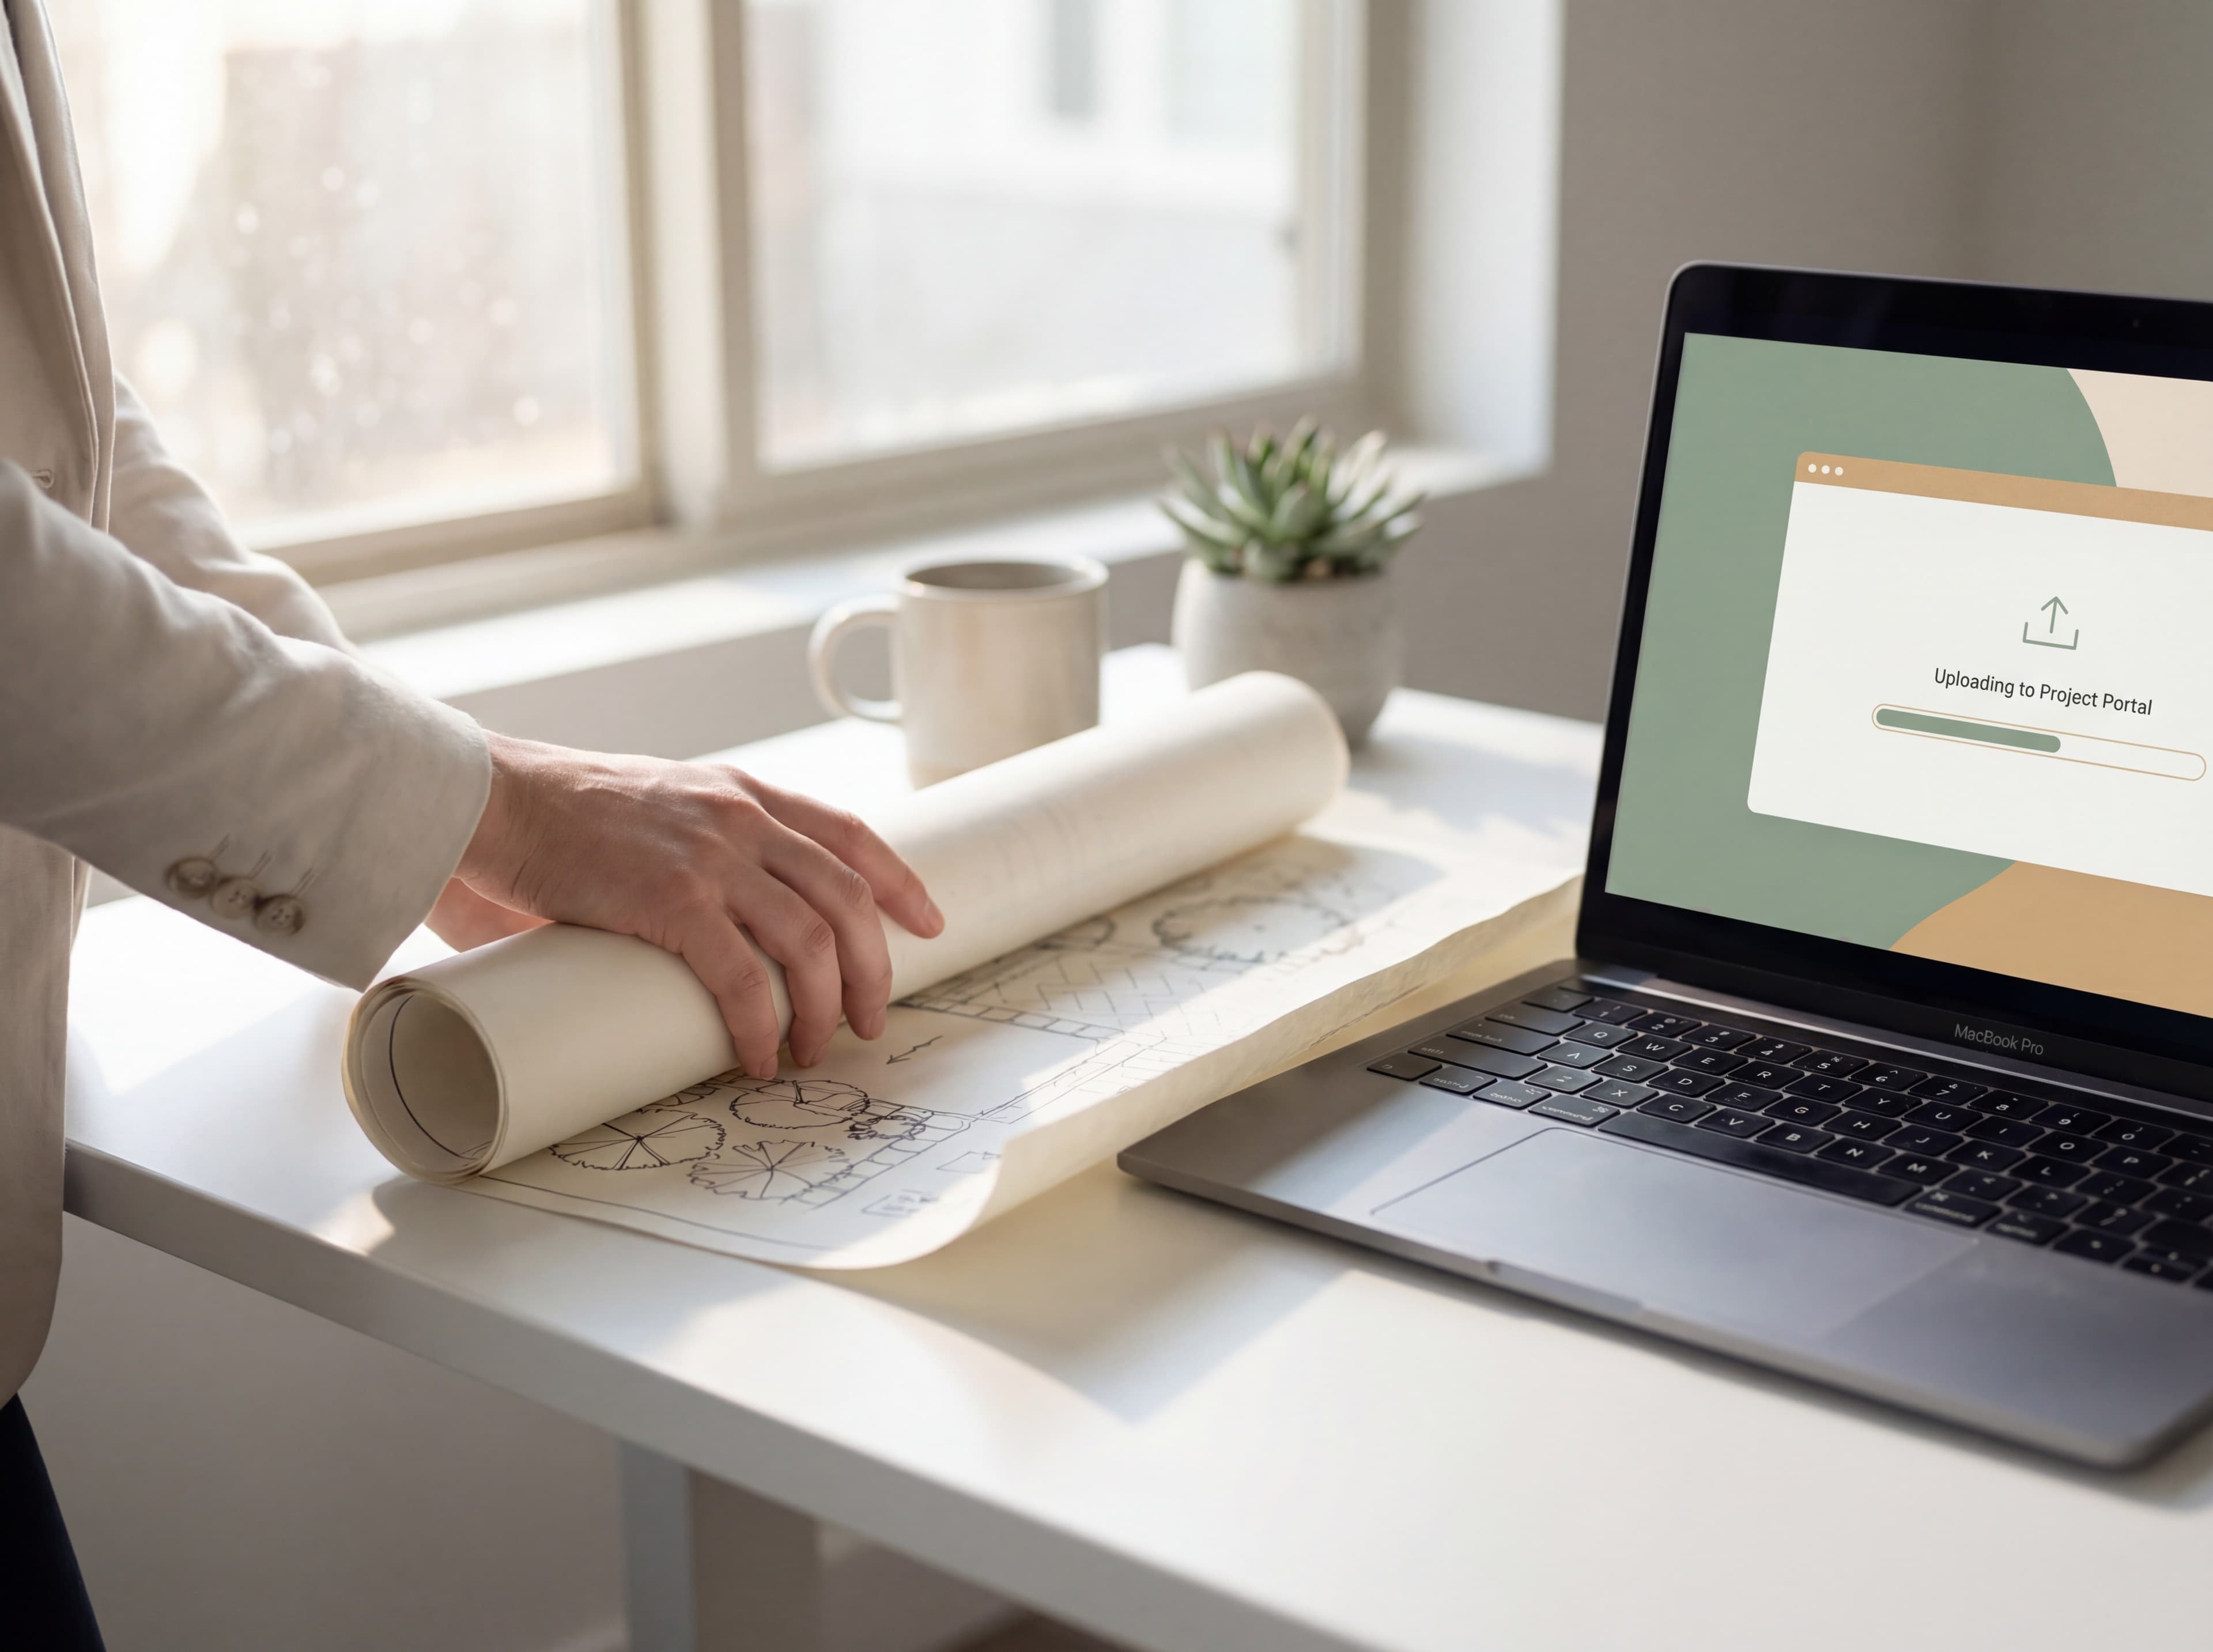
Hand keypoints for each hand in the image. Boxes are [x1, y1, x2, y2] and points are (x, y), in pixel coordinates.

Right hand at [449, 733, 942, 1076]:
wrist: (494, 799)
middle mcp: (742, 818)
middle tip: (870, 1018)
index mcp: (743, 793)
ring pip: (813, 943)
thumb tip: (711, 922)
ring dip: (825, 1008)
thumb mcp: (657, 806)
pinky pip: (744, 980)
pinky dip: (761, 1028)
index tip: (928, 922)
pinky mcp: (672, 901)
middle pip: (849, 898)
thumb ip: (697, 852)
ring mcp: (712, 859)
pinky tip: (759, 1057)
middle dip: (874, 969)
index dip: (899, 881)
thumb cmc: (562, 816)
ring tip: (816, 1049)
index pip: (850, 833)